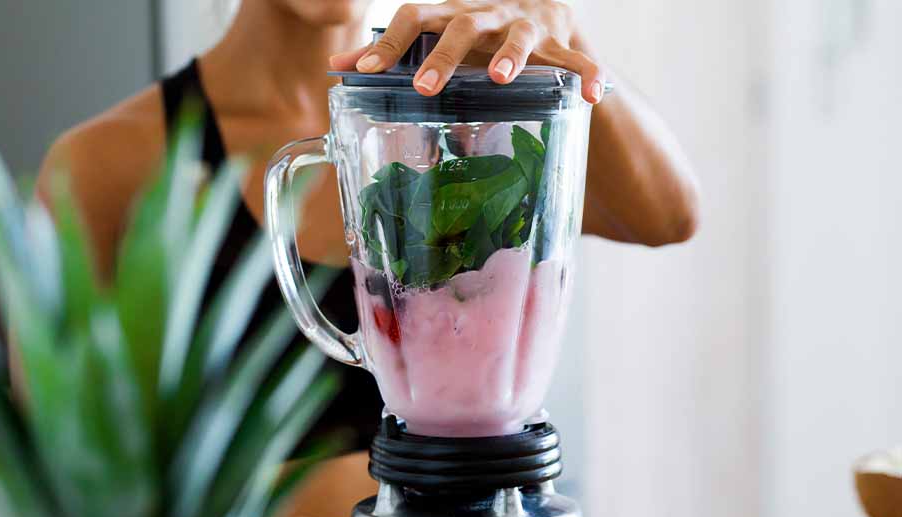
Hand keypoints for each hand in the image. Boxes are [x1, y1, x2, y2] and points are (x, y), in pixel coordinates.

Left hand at [329, 1, 604, 103]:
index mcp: (449, 14)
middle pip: (460, 26)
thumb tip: (334, 72)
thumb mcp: (435, 35)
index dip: (388, 44)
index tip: (362, 71)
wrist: (537, 4)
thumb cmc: (474, 31)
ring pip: (518, 36)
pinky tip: (594, 96)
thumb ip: (392, 53)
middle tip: (424, 87)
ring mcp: (524, 25)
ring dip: (511, 55)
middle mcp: (484, 15)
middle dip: (442, 56)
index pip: (412, 18)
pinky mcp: (560, 39)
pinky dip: (587, 74)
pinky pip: (577, 58)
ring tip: (500, 79)